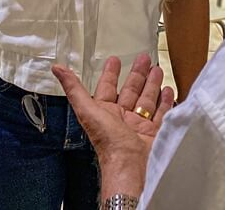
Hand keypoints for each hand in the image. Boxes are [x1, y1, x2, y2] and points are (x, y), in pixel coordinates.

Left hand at [52, 54, 174, 197]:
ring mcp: (139, 126)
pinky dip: (164, 102)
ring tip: (157, 69)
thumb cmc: (109, 143)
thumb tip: (57, 69)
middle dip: (137, 74)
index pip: (108, 87)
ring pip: (147, 100)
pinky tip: (167, 91)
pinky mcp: (155, 132)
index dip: (110, 74)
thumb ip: (73, 89)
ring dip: (151, 84)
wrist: (132, 166)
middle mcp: (122, 118)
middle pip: (131, 90)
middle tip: (143, 58)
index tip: (115, 60)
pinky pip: (160, 114)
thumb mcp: (87, 110)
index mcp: (105, 113)